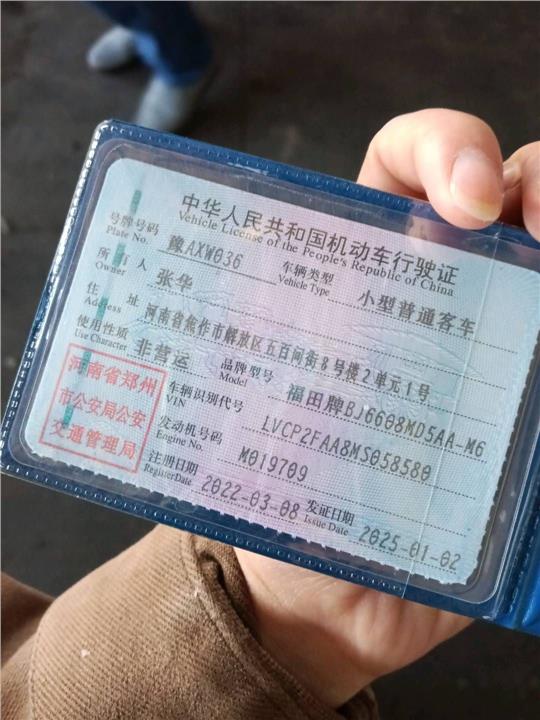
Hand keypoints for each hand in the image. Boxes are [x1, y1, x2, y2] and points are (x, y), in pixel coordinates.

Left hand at [235, 109, 539, 708]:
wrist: (324, 599)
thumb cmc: (281, 495)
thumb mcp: (261, 403)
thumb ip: (282, 352)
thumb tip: (264, 316)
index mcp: (361, 270)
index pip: (403, 164)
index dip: (444, 147)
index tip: (465, 200)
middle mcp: (440, 295)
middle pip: (511, 194)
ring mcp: (495, 350)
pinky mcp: (521, 413)